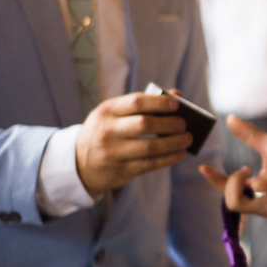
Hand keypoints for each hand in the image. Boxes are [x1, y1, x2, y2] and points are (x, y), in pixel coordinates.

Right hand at [75, 93, 190, 192]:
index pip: (136, 102)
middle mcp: (108, 131)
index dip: (159, 102)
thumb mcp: (115, 114)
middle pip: (144, 125)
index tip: (177, 105)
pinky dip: (167, 159)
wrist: (78, 162)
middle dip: (169, 124)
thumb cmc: (107, 131)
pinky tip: (179, 154)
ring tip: (187, 139)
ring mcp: (112, 153)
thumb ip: (143, 104)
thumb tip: (177, 95)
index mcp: (107, 111)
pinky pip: (149, 164)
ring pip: (149, 148)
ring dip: (173, 144)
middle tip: (185, 125)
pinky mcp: (119, 171)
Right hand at [199, 115, 266, 217]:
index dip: (214, 180)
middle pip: (231, 202)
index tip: (202, 166)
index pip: (228, 190)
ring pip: (249, 195)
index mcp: (256, 191)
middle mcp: (262, 203)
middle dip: (232, 182)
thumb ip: (249, 136)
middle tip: (246, 168)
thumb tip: (230, 118)